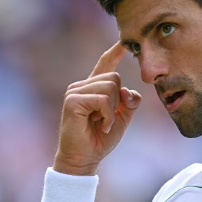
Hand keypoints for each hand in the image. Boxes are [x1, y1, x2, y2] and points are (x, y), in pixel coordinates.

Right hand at [54, 42, 141, 175]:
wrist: (84, 159)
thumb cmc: (100, 139)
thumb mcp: (121, 118)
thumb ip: (129, 102)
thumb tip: (129, 91)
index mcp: (93, 88)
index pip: (104, 64)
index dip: (115, 52)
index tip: (124, 43)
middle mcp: (82, 86)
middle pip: (114, 77)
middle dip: (118, 100)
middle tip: (107, 118)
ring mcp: (75, 92)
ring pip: (110, 87)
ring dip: (112, 110)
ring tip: (102, 122)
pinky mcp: (72, 101)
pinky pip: (103, 100)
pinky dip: (108, 116)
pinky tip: (100, 125)